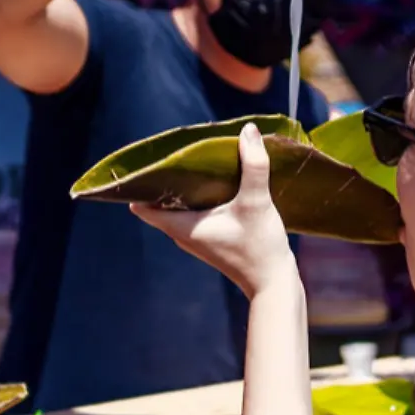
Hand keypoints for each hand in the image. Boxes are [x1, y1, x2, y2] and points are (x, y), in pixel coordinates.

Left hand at [130, 124, 296, 297]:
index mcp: (182, 226)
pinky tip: (213, 183)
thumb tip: (247, 130)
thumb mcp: (256, 202)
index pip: (142, 206)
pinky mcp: (209, 240)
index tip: (148, 161)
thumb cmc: (260, 247)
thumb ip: (253, 165)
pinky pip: (192, 214)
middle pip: (159, 203)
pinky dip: (197, 198)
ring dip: (183, 188)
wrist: (274, 283)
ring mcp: (195, 239)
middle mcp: (182, 234)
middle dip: (165, 179)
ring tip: (194, 162)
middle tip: (176, 153)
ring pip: (177, 208)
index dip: (140, 184)